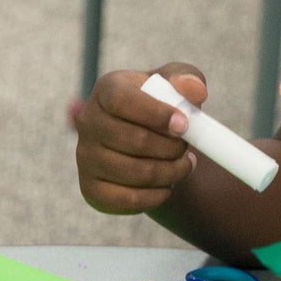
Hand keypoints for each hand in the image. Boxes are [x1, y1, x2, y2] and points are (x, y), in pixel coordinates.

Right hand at [74, 65, 203, 214]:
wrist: (153, 140)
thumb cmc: (166, 105)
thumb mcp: (179, 85)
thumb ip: (188, 80)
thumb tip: (195, 90)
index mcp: (107, 90)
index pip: (121, 101)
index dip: (155, 114)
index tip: (184, 125)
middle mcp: (89, 122)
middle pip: (133, 140)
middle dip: (172, 147)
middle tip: (187, 147)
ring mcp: (85, 157)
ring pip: (135, 172)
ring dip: (171, 171)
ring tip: (184, 164)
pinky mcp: (91, 188)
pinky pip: (128, 199)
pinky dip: (157, 195)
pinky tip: (168, 184)